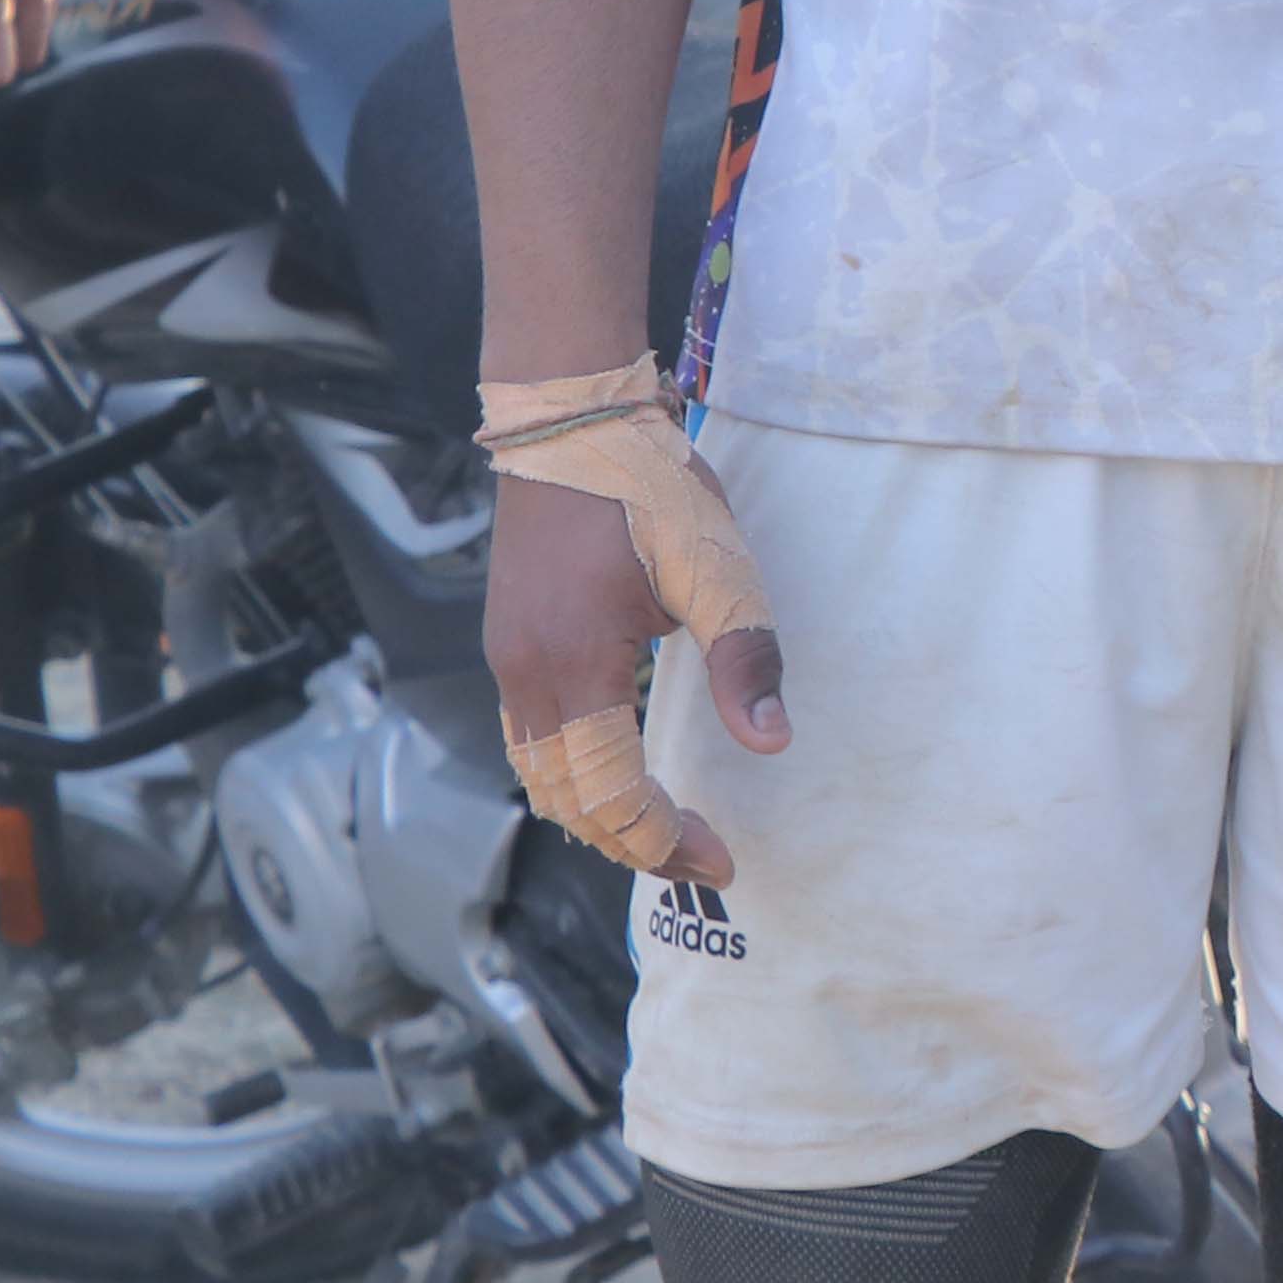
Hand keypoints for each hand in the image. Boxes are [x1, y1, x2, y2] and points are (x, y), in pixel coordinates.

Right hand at [482, 469, 785, 884]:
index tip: (723, 860)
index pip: (613, 797)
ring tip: (661, 831)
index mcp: (574, 671)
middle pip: (569, 803)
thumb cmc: (648, 488)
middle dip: (634, 843)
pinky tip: (611, 772)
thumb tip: (773, 742)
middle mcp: (527, 679)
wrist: (571, 422)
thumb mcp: (715, 569)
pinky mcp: (510, 641)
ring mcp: (509, 661)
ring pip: (541, 776)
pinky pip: (530, 739)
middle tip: (702, 859)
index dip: (667, 841)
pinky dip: (569, 776)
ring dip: (597, 815)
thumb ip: (745, 658)